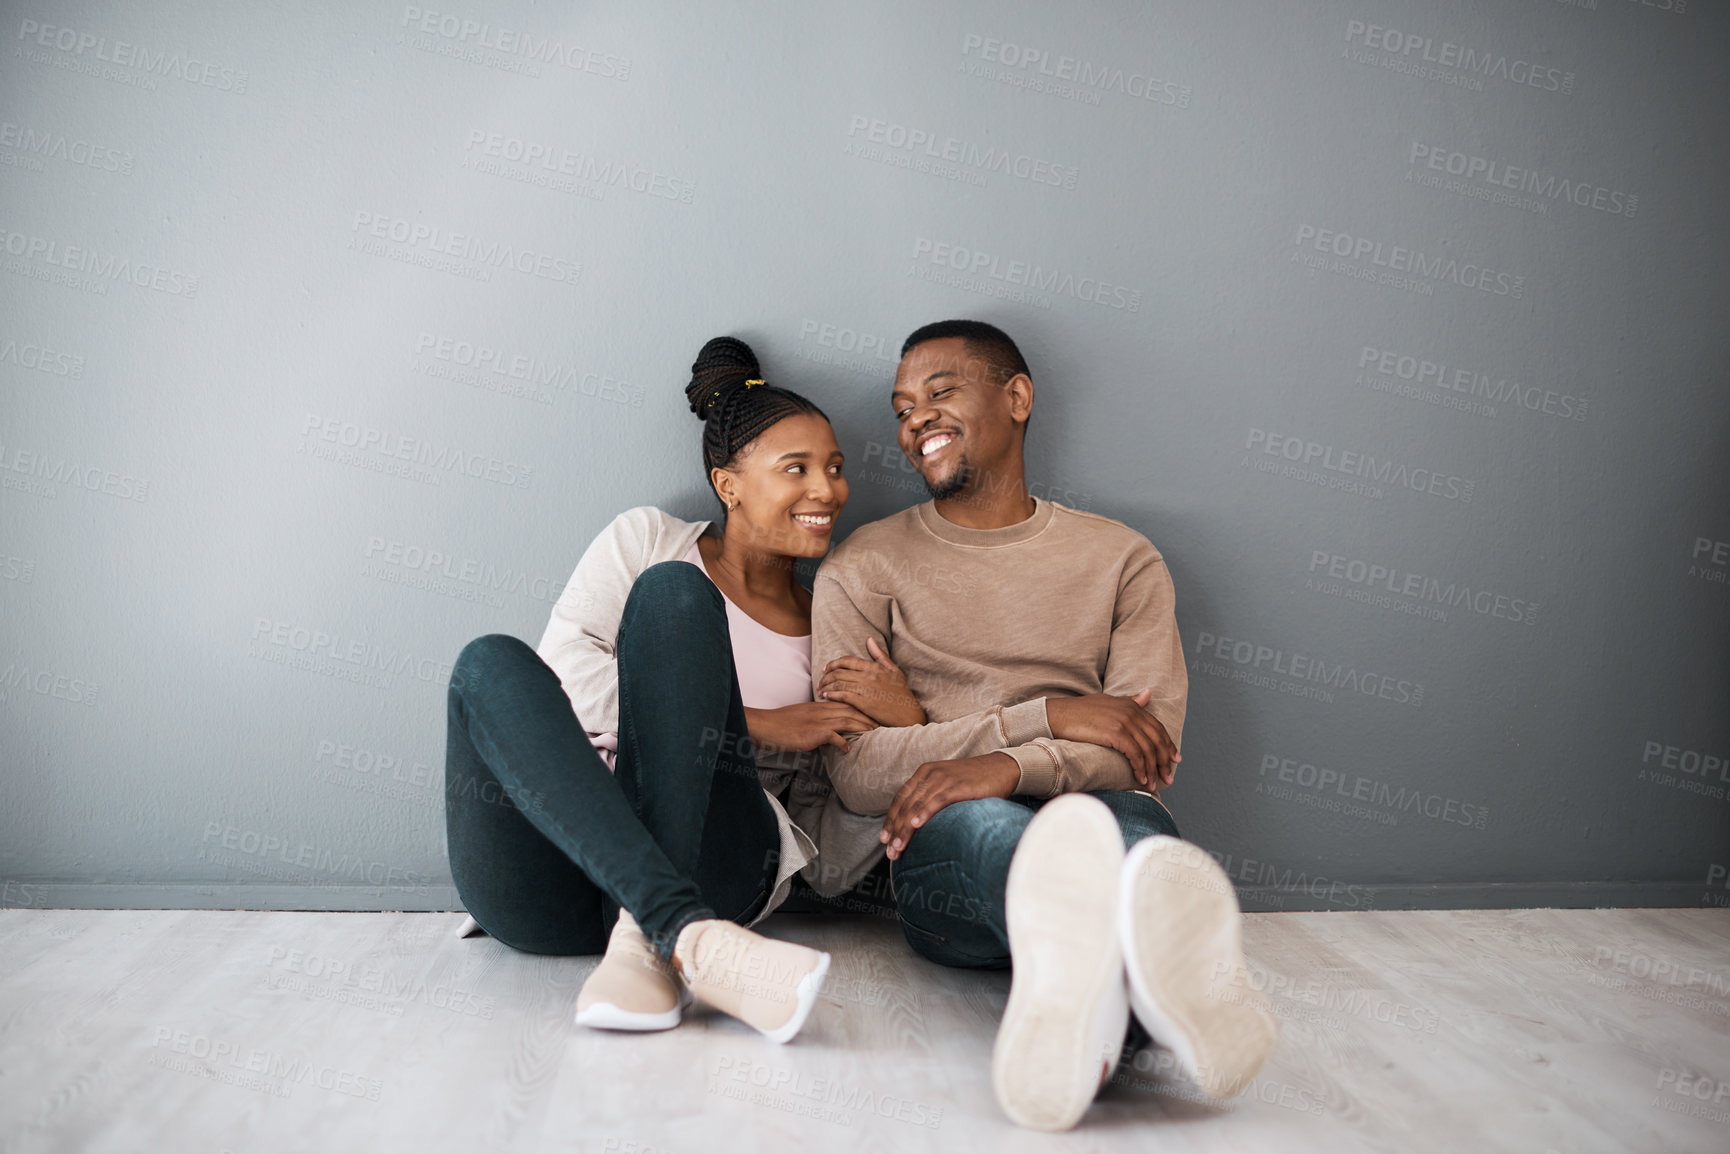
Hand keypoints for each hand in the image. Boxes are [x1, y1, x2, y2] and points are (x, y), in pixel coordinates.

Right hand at [744, 702, 877, 753]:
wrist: (767, 725)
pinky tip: (848, 749)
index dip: (862, 708)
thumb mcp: (803, 716)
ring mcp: (819, 721)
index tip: (874, 713)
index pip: (847, 703)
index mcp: (820, 705)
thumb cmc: (782, 722)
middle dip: (868, 716)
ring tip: (875, 734)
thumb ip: (818, 718)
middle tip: (882, 723)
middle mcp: (822, 710)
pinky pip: (833, 737)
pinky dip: (843, 743)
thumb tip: (830, 730)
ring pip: (847, 720)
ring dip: (863, 727)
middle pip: (852, 710)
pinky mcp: (813, 733)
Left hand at [817, 636, 926, 727]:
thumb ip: (880, 656)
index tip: (826, 669)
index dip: (833, 663)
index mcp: (874, 667)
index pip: (847, 660)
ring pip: (839, 683)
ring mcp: (866, 689)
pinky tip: (826, 696)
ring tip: (820, 690)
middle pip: (839, 671)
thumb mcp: (894, 671)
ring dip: (826, 686)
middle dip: (825, 676)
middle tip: (820, 681)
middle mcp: (869, 676)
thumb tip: (869, 640)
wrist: (909, 714)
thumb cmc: (902, 694)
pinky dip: (831, 694)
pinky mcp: (864, 703)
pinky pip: (842, 695)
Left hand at [879, 753, 1019, 860]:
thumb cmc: (973, 782)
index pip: (900, 798)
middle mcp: (930, 774)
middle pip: (905, 805)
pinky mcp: (958, 785)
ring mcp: (944, 779)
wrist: (1001, 768)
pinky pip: (937, 801)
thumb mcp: (946, 785)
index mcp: (924, 773)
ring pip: (917, 805)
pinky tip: (916, 825)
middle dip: (896, 829)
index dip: (890, 819)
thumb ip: (931, 798)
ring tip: (899, 846)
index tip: (884, 839)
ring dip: (906, 828)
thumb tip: (916, 824)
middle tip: (890, 851)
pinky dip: (924, 813)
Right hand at [1045, 690, 1180, 789]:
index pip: (1157, 727)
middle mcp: (1131, 711)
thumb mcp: (1108, 702)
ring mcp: (1124, 722)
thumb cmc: (1079, 712)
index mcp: (1131, 705)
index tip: (1175, 758)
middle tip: (1168, 778)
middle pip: (1157, 739)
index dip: (1168, 744)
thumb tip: (1148, 694)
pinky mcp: (1116, 733)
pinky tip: (1141, 779)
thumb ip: (1130, 701)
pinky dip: (1141, 769)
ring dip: (1153, 770)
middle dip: (1165, 761)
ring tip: (1154, 785)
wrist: (1058, 715)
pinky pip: (1135, 754)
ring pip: (1148, 750)